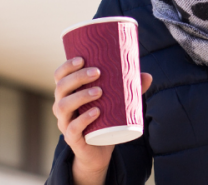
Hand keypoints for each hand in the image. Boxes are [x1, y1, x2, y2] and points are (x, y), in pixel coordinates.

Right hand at [52, 57, 151, 184]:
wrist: (98, 150)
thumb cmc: (104, 120)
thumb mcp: (115, 103)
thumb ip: (129, 90)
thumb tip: (148, 76)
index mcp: (69, 94)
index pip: (60, 76)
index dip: (67, 66)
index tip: (82, 58)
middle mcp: (62, 106)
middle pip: (61, 87)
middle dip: (78, 77)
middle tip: (98, 72)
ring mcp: (65, 123)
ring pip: (64, 106)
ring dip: (80, 96)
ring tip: (99, 91)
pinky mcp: (72, 138)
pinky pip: (72, 128)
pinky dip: (83, 119)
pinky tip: (96, 112)